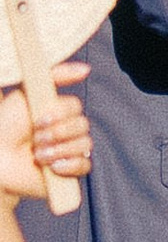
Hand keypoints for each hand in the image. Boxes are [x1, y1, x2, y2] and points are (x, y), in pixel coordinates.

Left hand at [0, 65, 87, 204]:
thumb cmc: (5, 126)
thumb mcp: (27, 93)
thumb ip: (55, 75)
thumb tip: (86, 69)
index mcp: (55, 112)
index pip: (75, 107)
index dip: (59, 114)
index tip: (39, 120)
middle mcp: (64, 130)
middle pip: (83, 125)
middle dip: (57, 133)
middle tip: (35, 139)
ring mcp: (67, 151)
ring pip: (84, 145)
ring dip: (58, 150)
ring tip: (38, 156)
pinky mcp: (68, 172)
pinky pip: (85, 165)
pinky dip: (68, 165)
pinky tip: (51, 167)